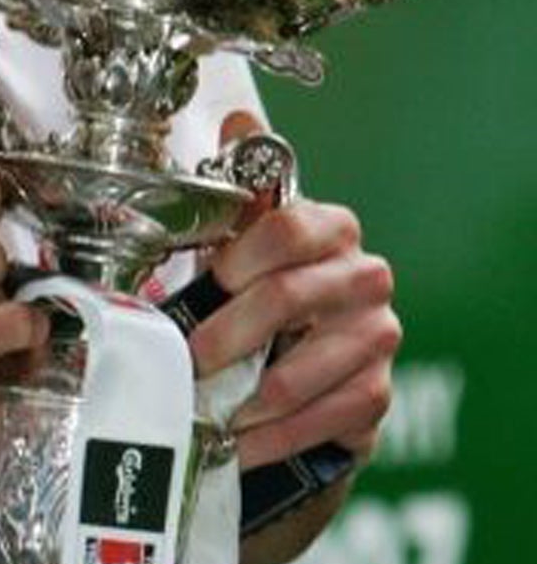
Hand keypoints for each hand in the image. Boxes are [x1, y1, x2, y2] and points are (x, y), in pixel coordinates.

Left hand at [187, 110, 400, 472]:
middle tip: (184, 361)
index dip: (238, 256)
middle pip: (288, 298)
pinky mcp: (378, 394)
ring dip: (245, 398)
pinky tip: (240, 444)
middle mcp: (366, 276)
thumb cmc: (262, 290)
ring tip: (205, 411)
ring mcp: (378, 337)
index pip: (287, 227)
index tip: (205, 282)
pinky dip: (273, 437)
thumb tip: (241, 119)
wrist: (304, 361)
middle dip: (225, 335)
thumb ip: (242, 186)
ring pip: (304, 369)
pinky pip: (324, 419)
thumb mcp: (244, 238)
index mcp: (331, 226)